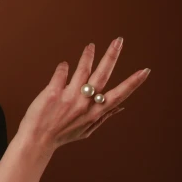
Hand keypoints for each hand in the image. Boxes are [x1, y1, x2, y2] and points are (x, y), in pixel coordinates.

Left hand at [18, 37, 150, 151]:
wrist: (36, 140)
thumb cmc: (61, 135)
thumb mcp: (86, 130)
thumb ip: (103, 117)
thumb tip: (121, 107)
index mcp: (95, 112)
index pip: (119, 94)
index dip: (133, 82)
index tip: (145, 71)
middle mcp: (85, 103)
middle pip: (102, 75)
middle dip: (112, 56)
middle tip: (119, 40)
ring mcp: (69, 97)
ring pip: (82, 70)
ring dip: (88, 55)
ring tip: (91, 46)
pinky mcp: (53, 93)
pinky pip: (61, 73)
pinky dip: (63, 67)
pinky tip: (64, 65)